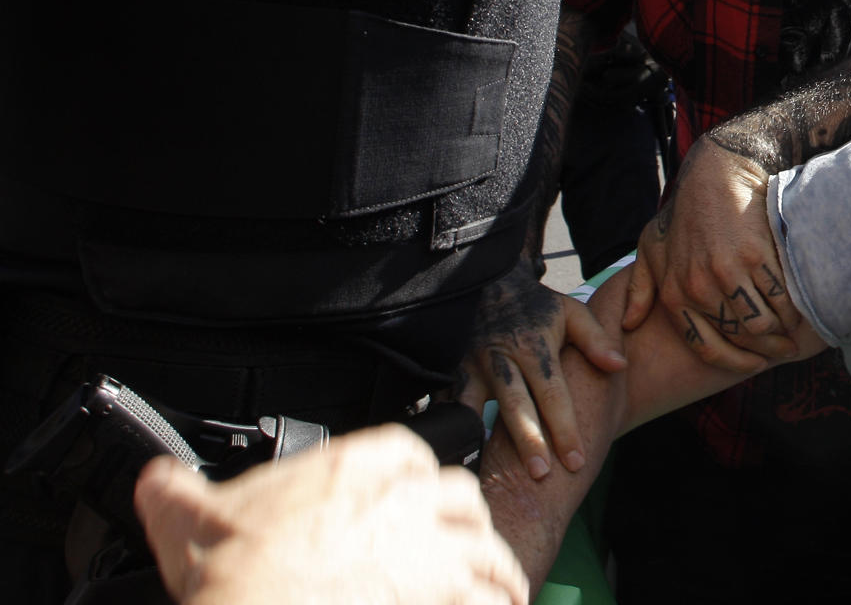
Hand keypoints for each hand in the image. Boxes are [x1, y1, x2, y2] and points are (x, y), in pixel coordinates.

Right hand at [135, 424, 527, 604]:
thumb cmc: (232, 574)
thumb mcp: (188, 518)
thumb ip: (177, 491)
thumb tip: (157, 479)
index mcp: (365, 465)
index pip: (412, 457)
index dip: (413, 484)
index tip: (412, 504)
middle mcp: (411, 500)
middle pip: (462, 502)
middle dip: (463, 526)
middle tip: (457, 550)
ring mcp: (435, 550)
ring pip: (489, 552)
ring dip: (494, 572)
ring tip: (497, 591)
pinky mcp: (448, 597)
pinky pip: (490, 600)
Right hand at [455, 262, 625, 479]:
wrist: (488, 282)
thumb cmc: (536, 306)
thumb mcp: (570, 312)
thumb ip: (595, 339)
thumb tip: (620, 366)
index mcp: (533, 347)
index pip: (553, 394)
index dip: (565, 428)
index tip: (577, 461)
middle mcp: (500, 359)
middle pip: (515, 406)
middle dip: (529, 443)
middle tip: (542, 475)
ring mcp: (470, 366)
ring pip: (474, 408)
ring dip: (481, 441)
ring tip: (490, 474)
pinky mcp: (448, 372)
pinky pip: (445, 404)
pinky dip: (448, 428)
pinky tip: (454, 456)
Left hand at [621, 136, 803, 371]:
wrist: (716, 174)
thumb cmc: (683, 213)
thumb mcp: (651, 248)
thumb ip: (639, 288)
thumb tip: (629, 324)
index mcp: (674, 294)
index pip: (707, 347)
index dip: (735, 363)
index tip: (755, 366)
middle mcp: (698, 287)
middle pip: (741, 337)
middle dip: (767, 350)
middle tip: (785, 350)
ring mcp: (727, 271)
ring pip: (763, 322)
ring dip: (783, 332)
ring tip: (794, 332)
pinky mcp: (754, 254)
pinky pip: (779, 296)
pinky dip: (793, 307)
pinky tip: (800, 307)